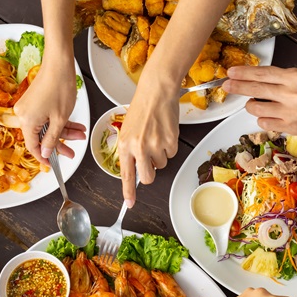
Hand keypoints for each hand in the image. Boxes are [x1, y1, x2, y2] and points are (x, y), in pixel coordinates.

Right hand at [14, 61, 85, 164]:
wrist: (59, 64)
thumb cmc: (60, 88)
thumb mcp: (60, 119)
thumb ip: (52, 138)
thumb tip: (45, 152)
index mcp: (26, 121)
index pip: (33, 146)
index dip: (44, 156)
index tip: (53, 164)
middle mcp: (23, 114)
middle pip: (41, 136)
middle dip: (60, 142)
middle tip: (73, 150)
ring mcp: (27, 107)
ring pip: (46, 126)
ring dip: (63, 130)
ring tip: (80, 133)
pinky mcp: (33, 101)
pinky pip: (45, 116)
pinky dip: (58, 121)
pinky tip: (75, 124)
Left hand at [117, 85, 179, 205]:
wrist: (156, 92)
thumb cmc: (142, 108)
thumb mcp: (128, 130)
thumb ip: (130, 150)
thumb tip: (136, 168)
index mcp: (125, 145)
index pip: (126, 175)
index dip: (128, 192)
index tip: (130, 203)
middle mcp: (138, 148)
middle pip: (148, 177)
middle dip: (150, 173)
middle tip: (150, 159)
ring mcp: (155, 146)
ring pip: (161, 164)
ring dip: (160, 154)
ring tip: (156, 136)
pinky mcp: (170, 142)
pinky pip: (172, 154)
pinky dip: (169, 146)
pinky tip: (164, 132)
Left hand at [225, 66, 296, 134]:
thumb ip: (278, 77)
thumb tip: (251, 77)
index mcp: (294, 78)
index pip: (262, 74)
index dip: (244, 73)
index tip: (231, 72)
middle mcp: (292, 95)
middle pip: (256, 90)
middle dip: (238, 87)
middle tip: (227, 85)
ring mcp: (290, 113)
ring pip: (256, 108)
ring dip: (251, 105)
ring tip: (255, 102)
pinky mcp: (290, 127)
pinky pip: (264, 123)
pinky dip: (262, 117)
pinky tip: (268, 114)